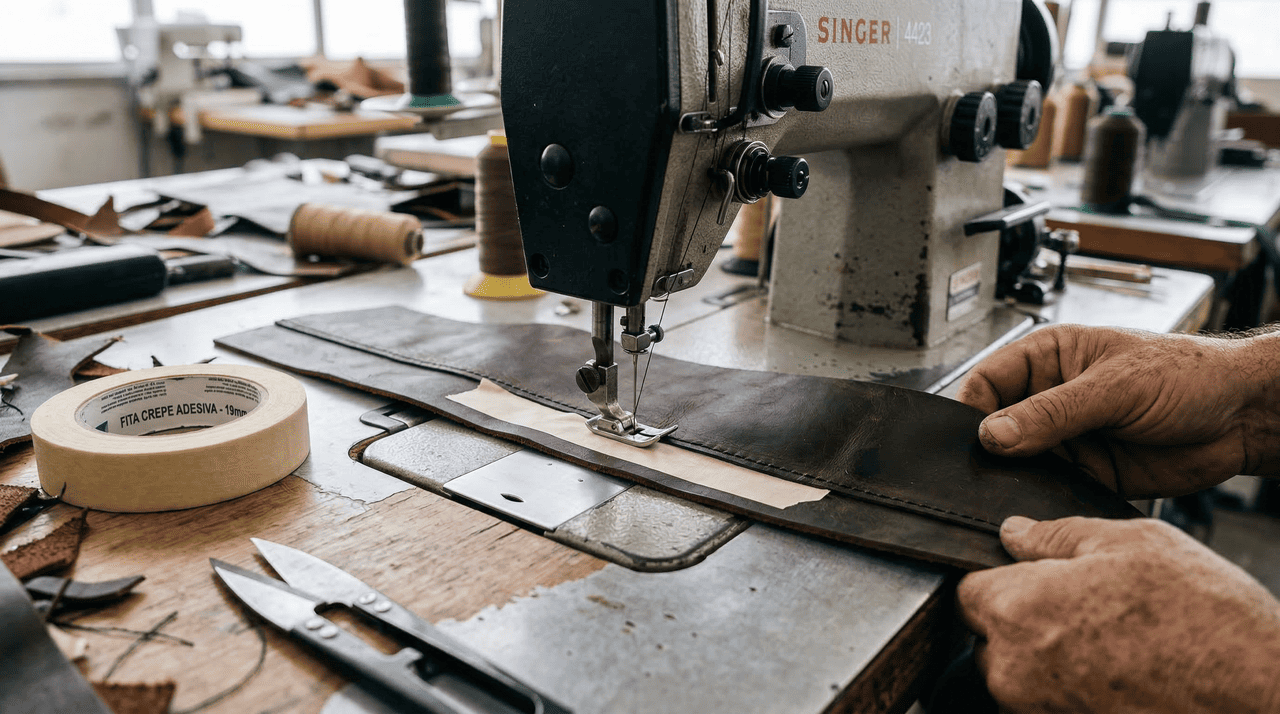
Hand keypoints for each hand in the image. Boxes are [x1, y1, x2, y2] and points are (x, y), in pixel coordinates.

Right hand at [956, 324, 1279, 497]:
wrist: (1243, 418)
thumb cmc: (1190, 375)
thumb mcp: (1115, 387)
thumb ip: (1052, 413)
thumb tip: (994, 435)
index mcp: (1048, 358)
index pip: (986, 382)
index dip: (972, 410)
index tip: (969, 438)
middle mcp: (1050, 398)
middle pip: (996, 426)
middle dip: (990, 450)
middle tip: (990, 468)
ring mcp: (1067, 437)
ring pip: (1019, 462)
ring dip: (1017, 477)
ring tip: (1019, 486)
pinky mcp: (1087, 472)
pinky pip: (1050, 488)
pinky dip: (1044, 498)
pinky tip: (1045, 501)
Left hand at [958, 516, 1279, 713]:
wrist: (1259, 696)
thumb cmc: (1205, 621)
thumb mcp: (1133, 544)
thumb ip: (1057, 535)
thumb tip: (1015, 531)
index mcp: (1018, 609)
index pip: (967, 590)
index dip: (999, 579)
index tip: (1031, 578)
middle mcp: (1014, 670)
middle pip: (990, 638)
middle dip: (1024, 621)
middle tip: (1086, 610)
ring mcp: (1037, 711)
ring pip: (1019, 678)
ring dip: (1049, 660)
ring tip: (1112, 644)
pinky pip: (1050, 705)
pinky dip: (1073, 691)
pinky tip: (1121, 675)